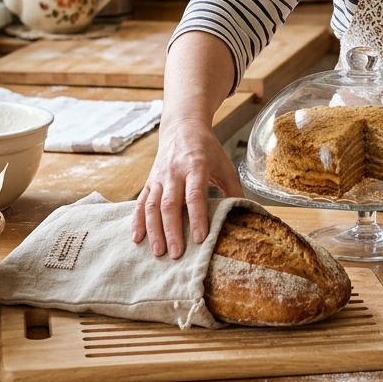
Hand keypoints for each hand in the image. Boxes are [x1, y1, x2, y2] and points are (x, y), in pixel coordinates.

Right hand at [131, 118, 242, 257]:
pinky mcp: (149, 181)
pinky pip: (141, 202)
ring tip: (157, 253)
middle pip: (170, 204)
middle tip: (176, 254)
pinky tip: (136, 238)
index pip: (195, 195)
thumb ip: (233, 190)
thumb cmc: (207, 149)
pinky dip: (137, 221)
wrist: (182, 127)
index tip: (200, 239)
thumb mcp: (224, 165)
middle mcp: (174, 172)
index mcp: (196, 166)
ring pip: (152, 205)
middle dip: (172, 231)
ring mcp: (159, 177)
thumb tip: (246, 215)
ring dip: (154, 231)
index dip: (197, 217)